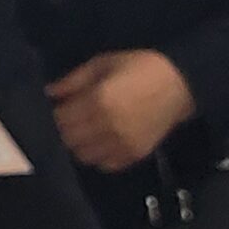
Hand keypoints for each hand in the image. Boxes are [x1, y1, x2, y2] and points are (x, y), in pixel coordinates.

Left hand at [49, 51, 193, 173]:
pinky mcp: (134, 155)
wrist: (179, 84)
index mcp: (98, 100)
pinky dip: (99, 156)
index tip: (61, 108)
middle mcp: (107, 126)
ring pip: (84, 156)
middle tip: (73, 120)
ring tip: (87, 132)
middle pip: (70, 140)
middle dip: (66, 130)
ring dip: (80, 145)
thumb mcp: (104, 63)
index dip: (57, 114)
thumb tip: (49, 92)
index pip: (62, 119)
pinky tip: (103, 142)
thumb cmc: (139, 67)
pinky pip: (105, 165)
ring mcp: (122, 144)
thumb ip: (75, 80)